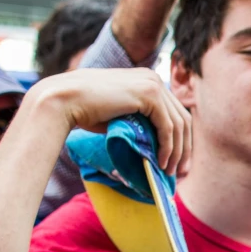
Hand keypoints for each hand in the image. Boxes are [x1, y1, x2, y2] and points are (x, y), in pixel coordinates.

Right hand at [29, 68, 191, 175]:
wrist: (65, 100)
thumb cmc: (86, 110)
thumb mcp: (120, 117)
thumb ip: (140, 123)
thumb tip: (156, 147)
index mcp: (148, 82)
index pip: (175, 113)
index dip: (181, 140)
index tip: (178, 162)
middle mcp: (154, 79)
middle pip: (182, 119)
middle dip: (184, 148)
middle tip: (181, 172)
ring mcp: (153, 84)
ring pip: (178, 125)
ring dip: (177, 152)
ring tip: (169, 172)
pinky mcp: (149, 95)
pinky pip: (167, 126)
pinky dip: (168, 147)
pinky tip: (161, 162)